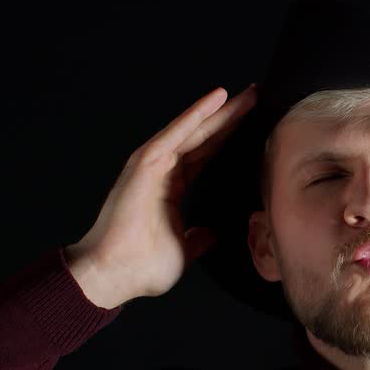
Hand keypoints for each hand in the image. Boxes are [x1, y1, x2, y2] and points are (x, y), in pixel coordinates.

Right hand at [66, 83, 257, 304]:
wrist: (113, 274)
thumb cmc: (141, 267)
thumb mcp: (184, 250)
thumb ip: (198, 238)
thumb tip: (212, 234)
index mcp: (172, 188)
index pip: (206, 155)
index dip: (228, 138)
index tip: (253, 124)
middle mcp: (163, 171)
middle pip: (204, 137)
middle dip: (230, 117)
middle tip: (255, 97)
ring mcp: (153, 165)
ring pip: (193, 130)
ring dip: (219, 111)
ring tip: (245, 94)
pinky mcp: (146, 164)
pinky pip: (176, 134)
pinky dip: (195, 115)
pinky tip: (216, 99)